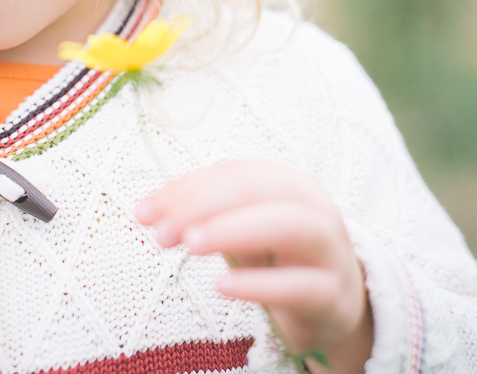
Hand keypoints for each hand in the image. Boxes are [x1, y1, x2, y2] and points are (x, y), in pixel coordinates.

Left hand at [135, 159, 372, 373]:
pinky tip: (221, 285)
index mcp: (287, 182)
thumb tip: (148, 211)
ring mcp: (329, 250)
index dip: (185, 189)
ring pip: (288, 226)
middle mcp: (313, 207)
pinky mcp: (332, 294)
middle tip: (161, 232)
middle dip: (203, 205)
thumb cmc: (276, 256)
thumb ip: (201, 213)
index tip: (144, 213)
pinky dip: (258, 285)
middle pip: (258, 189)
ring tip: (191, 246)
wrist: (331, 304)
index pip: (232, 173)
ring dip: (233, 230)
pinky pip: (300, 285)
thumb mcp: (239, 228)